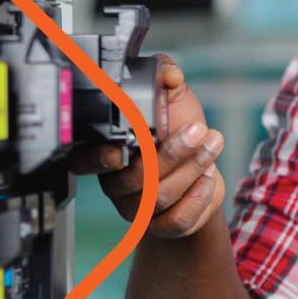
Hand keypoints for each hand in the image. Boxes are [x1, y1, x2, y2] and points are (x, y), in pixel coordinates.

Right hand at [69, 54, 225, 237]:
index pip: (85, 162)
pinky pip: (176, 220)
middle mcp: (117, 184)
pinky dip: (197, 197)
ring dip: (191, 168)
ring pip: (158, 197)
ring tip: (212, 144)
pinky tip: (210, 176)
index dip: (98, 159)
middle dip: (171, 153)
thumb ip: (165, 77)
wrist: (202, 171)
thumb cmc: (179, 131)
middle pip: (135, 178)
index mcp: (107, 152)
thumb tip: (168, 72)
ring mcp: (138, 209)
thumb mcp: (173, 98)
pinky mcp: (163, 226)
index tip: (122, 150)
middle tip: (196, 130)